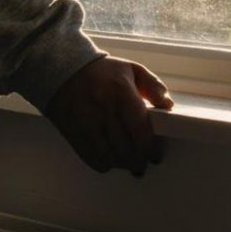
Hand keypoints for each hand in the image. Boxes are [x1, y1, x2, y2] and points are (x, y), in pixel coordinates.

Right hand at [44, 56, 173, 175]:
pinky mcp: (73, 132)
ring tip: (128, 162)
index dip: (149, 148)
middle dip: (138, 160)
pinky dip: (104, 164)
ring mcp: (87, 123)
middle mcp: (104, 109)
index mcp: (121, 92)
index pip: (140, 130)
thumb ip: (153, 86)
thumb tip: (168, 105)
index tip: (154, 155)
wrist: (62, 68)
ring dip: (122, 164)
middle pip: (126, 148)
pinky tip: (110, 159)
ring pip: (110, 157)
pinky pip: (92, 158)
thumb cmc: (101, 71)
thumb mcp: (131, 69)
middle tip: (142, 162)